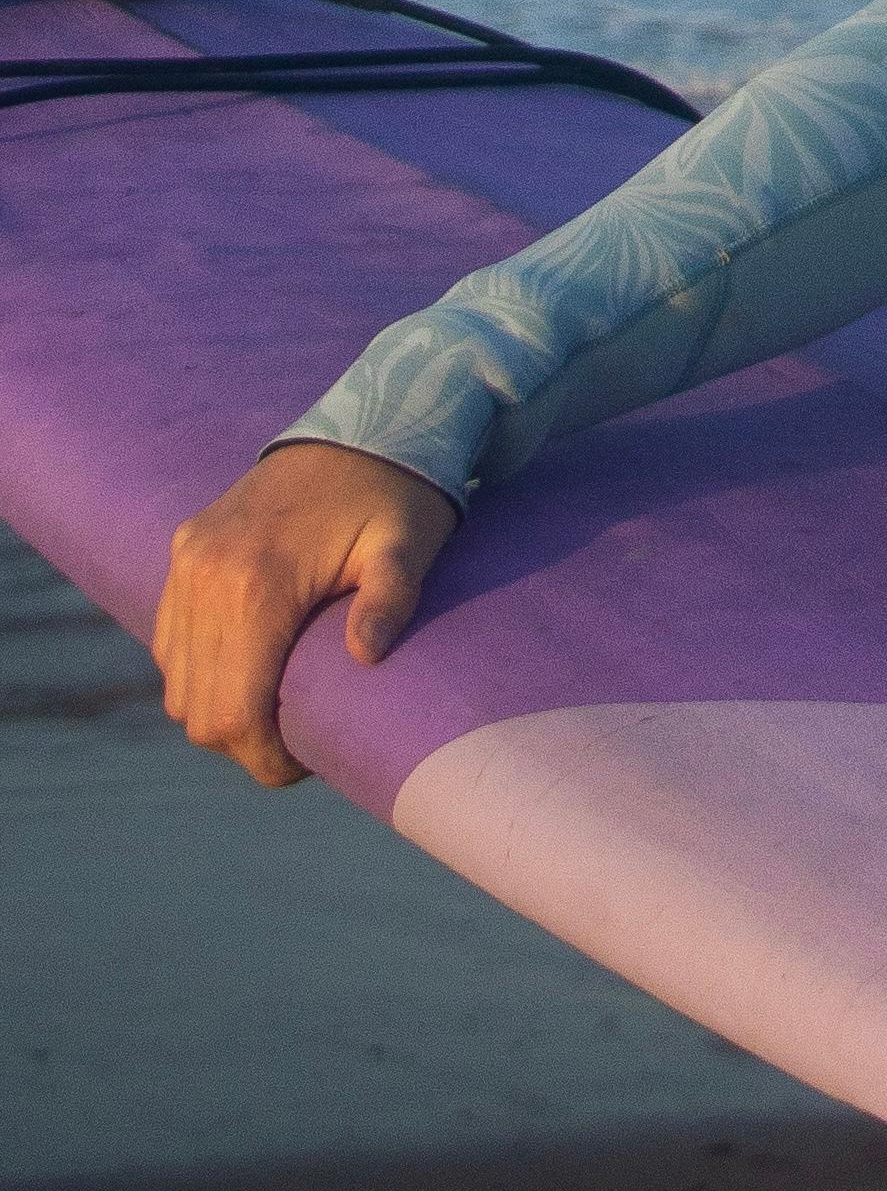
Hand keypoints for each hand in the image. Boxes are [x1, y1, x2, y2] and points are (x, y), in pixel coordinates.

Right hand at [154, 441, 459, 787]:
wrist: (365, 423)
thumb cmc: (398, 494)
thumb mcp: (411, 544)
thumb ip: (391, 598)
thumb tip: (367, 657)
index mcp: (257, 584)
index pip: (233, 711)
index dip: (263, 757)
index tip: (303, 767)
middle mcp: (206, 576)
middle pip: (197, 708)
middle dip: (243, 742)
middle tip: (297, 745)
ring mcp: (188, 563)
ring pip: (177, 680)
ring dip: (218, 708)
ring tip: (276, 710)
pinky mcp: (185, 550)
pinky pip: (171, 638)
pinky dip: (200, 669)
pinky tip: (249, 669)